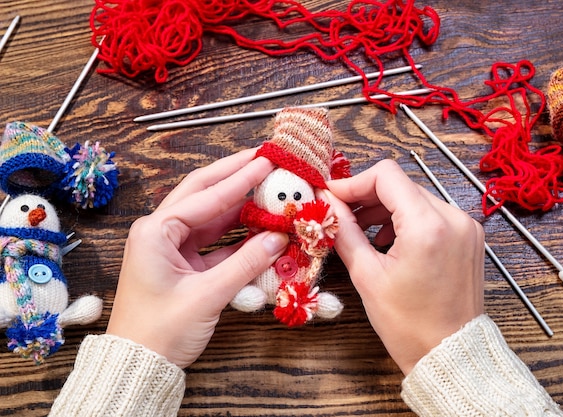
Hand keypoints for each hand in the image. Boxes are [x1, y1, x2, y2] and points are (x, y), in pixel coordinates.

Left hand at [106, 149, 288, 367]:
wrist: (138, 365)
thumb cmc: (160, 331)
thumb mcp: (206, 296)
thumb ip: (246, 264)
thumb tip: (279, 239)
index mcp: (155, 232)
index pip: (205, 196)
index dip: (240, 179)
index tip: (266, 162)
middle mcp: (160, 232)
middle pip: (203, 194)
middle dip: (234, 176)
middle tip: (263, 159)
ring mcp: (170, 247)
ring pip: (210, 216)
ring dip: (239, 205)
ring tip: (267, 187)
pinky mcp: (182, 263)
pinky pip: (214, 241)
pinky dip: (237, 235)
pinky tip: (259, 227)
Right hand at [326, 159, 483, 374]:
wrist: (450, 354)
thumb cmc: (409, 324)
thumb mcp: (366, 276)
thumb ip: (344, 231)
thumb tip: (328, 204)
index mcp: (428, 226)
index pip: (386, 176)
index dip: (354, 182)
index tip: (333, 196)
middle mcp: (454, 218)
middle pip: (401, 184)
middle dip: (367, 195)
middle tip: (341, 213)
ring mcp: (466, 226)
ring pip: (416, 197)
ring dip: (386, 207)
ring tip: (363, 229)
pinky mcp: (470, 237)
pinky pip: (433, 213)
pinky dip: (408, 218)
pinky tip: (389, 238)